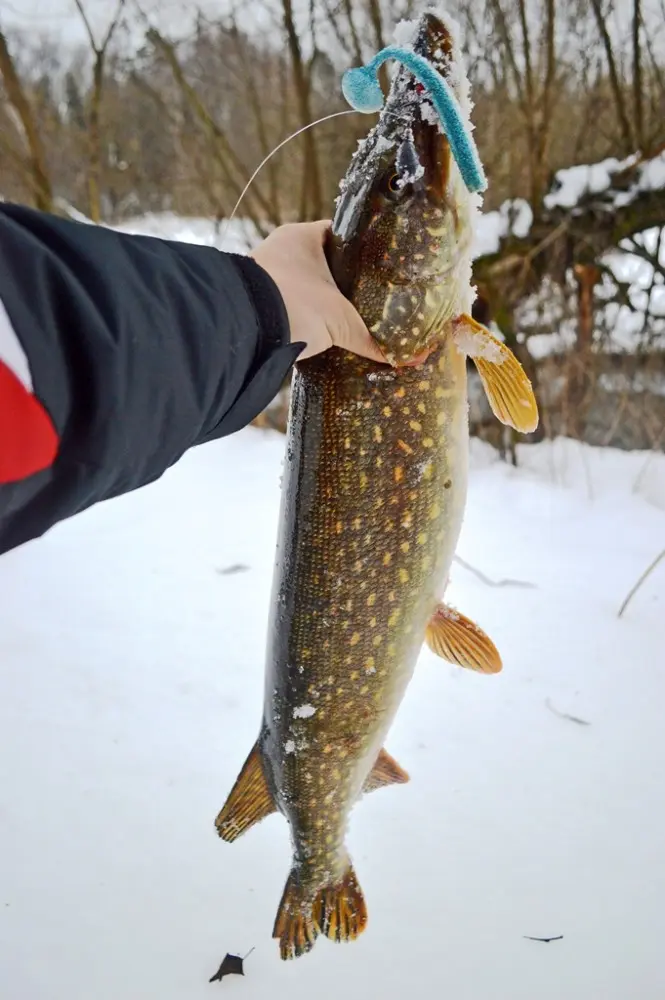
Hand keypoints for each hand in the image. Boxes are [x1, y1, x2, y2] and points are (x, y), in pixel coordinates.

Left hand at [251, 221, 385, 362]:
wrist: (243, 330)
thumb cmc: (295, 306)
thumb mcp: (339, 321)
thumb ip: (368, 337)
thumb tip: (402, 358)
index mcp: (302, 236)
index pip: (339, 234)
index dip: (361, 250)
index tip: (379, 269)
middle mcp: (281, 249)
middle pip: (322, 263)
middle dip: (342, 283)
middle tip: (367, 299)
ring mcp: (266, 275)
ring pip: (304, 286)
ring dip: (321, 302)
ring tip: (348, 318)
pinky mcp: (258, 300)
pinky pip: (289, 305)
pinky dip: (303, 316)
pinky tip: (320, 332)